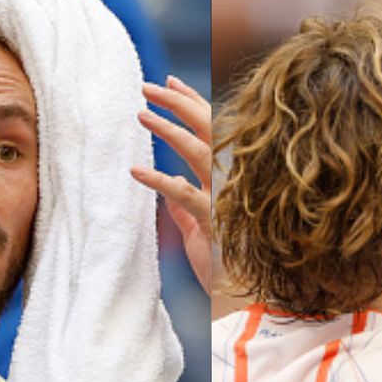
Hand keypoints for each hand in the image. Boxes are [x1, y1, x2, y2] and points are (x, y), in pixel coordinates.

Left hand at [132, 76, 213, 295]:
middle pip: (210, 129)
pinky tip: (135, 171)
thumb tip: (168, 189)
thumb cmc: (226, 269)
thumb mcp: (202, 233)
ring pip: (200, 152)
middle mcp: (235, 183)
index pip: (216, 130)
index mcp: (234, 179)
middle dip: (179, 103)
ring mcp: (228, 200)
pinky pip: (184, 195)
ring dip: (169, 130)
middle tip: (148, 85)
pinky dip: (158, 181)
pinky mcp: (216, 222)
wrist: (245, 302)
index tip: (170, 80)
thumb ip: (187, 209)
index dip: (193, 102)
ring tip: (141, 114)